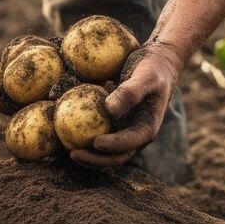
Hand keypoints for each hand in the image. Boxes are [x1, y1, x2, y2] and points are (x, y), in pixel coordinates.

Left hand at [70, 43, 183, 168]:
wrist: (156, 64)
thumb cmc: (153, 69)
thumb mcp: (146, 77)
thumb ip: (130, 92)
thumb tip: (109, 109)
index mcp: (146, 128)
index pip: (129, 144)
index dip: (113, 146)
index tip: (95, 142)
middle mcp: (135, 134)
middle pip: (116, 156)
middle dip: (95, 159)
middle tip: (74, 153)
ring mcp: (124, 131)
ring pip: (107, 152)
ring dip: (89, 156)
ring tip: (68, 151)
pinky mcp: (114, 124)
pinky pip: (100, 136)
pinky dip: (86, 141)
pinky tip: (69, 137)